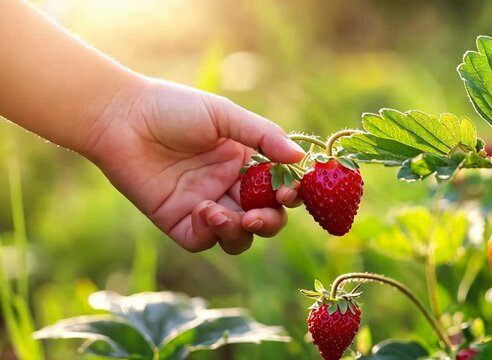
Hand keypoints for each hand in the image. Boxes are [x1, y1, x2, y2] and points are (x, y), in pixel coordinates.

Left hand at [82, 77, 304, 253]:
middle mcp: (229, 187)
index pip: (279, 187)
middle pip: (265, 218)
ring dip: (240, 232)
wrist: (121, 118)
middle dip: (269, 222)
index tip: (289, 192)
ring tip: (222, 213)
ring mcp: (205, 206)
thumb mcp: (224, 115)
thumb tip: (301, 158)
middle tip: (257, 216)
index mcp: (245, 162)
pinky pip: (204, 240)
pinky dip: (211, 233)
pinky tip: (203, 210)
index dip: (290, 194)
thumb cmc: (173, 108)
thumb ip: (263, 136)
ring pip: (238, 237)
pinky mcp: (179, 221)